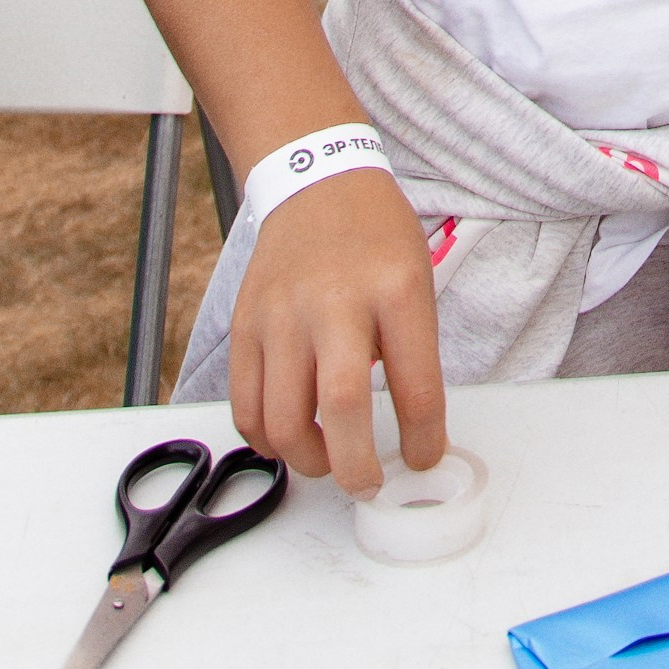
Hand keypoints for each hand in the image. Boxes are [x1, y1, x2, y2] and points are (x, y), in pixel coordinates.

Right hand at [227, 168, 446, 495]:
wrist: (317, 184)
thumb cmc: (375, 237)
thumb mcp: (417, 281)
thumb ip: (413, 352)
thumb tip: (414, 431)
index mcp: (395, 290)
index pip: (416, 385)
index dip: (423, 439)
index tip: (422, 458)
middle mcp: (335, 304)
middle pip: (342, 407)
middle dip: (357, 467)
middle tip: (368, 484)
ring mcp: (282, 316)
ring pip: (282, 420)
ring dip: (308, 460)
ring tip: (330, 460)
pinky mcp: (245, 326)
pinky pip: (245, 405)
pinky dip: (265, 439)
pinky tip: (289, 437)